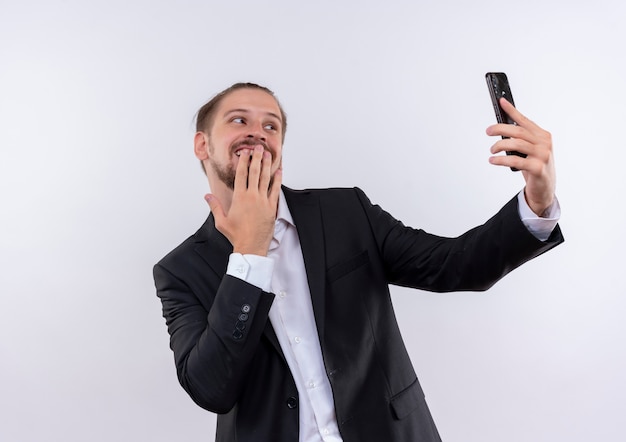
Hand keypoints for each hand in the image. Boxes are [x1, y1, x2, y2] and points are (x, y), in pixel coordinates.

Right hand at [205, 145, 281, 255]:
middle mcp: (252, 196)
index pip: (241, 174)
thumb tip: (207, 196)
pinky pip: (275, 190)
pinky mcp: (271, 207)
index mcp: (239, 197)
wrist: (251, 246)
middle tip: (258, 147)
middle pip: (254, 172)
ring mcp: (263, 201)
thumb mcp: (221, 221)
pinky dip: (277, 180)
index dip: (243, 161)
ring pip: (265, 178)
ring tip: (268, 154)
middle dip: (256, 158)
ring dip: (267, 165)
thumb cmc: (236, 235)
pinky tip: (279, 171)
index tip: (244, 152)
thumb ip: (215, 206)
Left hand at [487, 98, 555, 215]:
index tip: (501, 102)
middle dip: (500, 129)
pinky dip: (501, 160)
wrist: (545, 188)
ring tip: (492, 150)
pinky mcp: (537, 168)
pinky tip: (493, 160)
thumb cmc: (535, 166)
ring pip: (516, 144)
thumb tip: (501, 129)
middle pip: (518, 131)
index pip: (525, 120)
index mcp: (543, 135)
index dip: (512, 111)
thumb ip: (521, 139)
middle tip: (488, 131)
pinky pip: (515, 160)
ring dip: (499, 145)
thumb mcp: (530, 150)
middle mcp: (544, 143)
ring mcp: (542, 155)